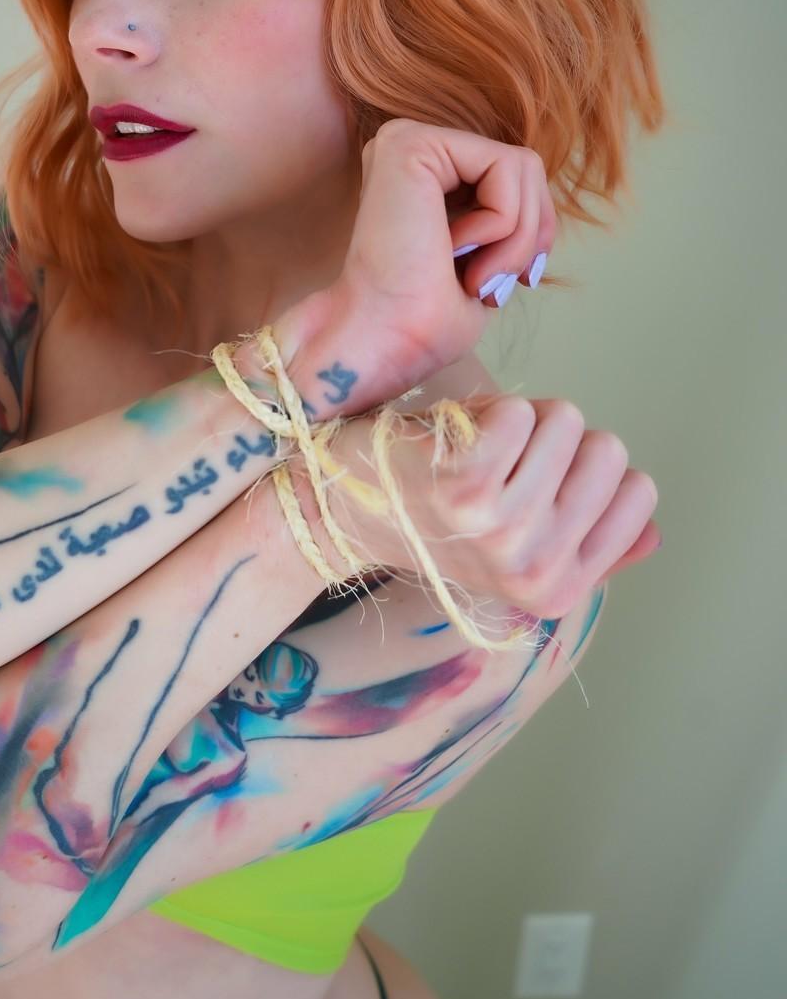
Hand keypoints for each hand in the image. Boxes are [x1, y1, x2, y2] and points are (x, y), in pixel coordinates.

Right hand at [322, 119, 556, 407]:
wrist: (383, 343)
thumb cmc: (424, 324)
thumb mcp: (487, 264)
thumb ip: (509, 222)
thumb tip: (543, 209)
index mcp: (425, 177)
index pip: (518, 179)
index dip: (536, 234)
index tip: (507, 285)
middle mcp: (412, 150)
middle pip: (527, 168)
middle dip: (531, 236)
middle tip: (488, 286)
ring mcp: (407, 139)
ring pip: (523, 166)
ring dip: (516, 238)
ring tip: (473, 276)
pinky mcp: (410, 143)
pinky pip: (505, 167)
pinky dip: (502, 223)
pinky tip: (453, 250)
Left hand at [333, 394, 660, 620]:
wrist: (344, 509)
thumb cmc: (434, 517)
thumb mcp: (516, 547)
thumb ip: (590, 544)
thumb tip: (655, 536)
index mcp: (560, 589)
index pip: (639, 493)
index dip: (588, 471)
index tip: (537, 487)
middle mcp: (537, 566)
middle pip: (608, 451)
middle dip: (558, 441)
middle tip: (500, 465)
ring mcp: (503, 527)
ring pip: (567, 421)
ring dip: (522, 420)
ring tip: (473, 452)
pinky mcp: (468, 483)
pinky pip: (521, 411)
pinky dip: (488, 409)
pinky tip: (451, 440)